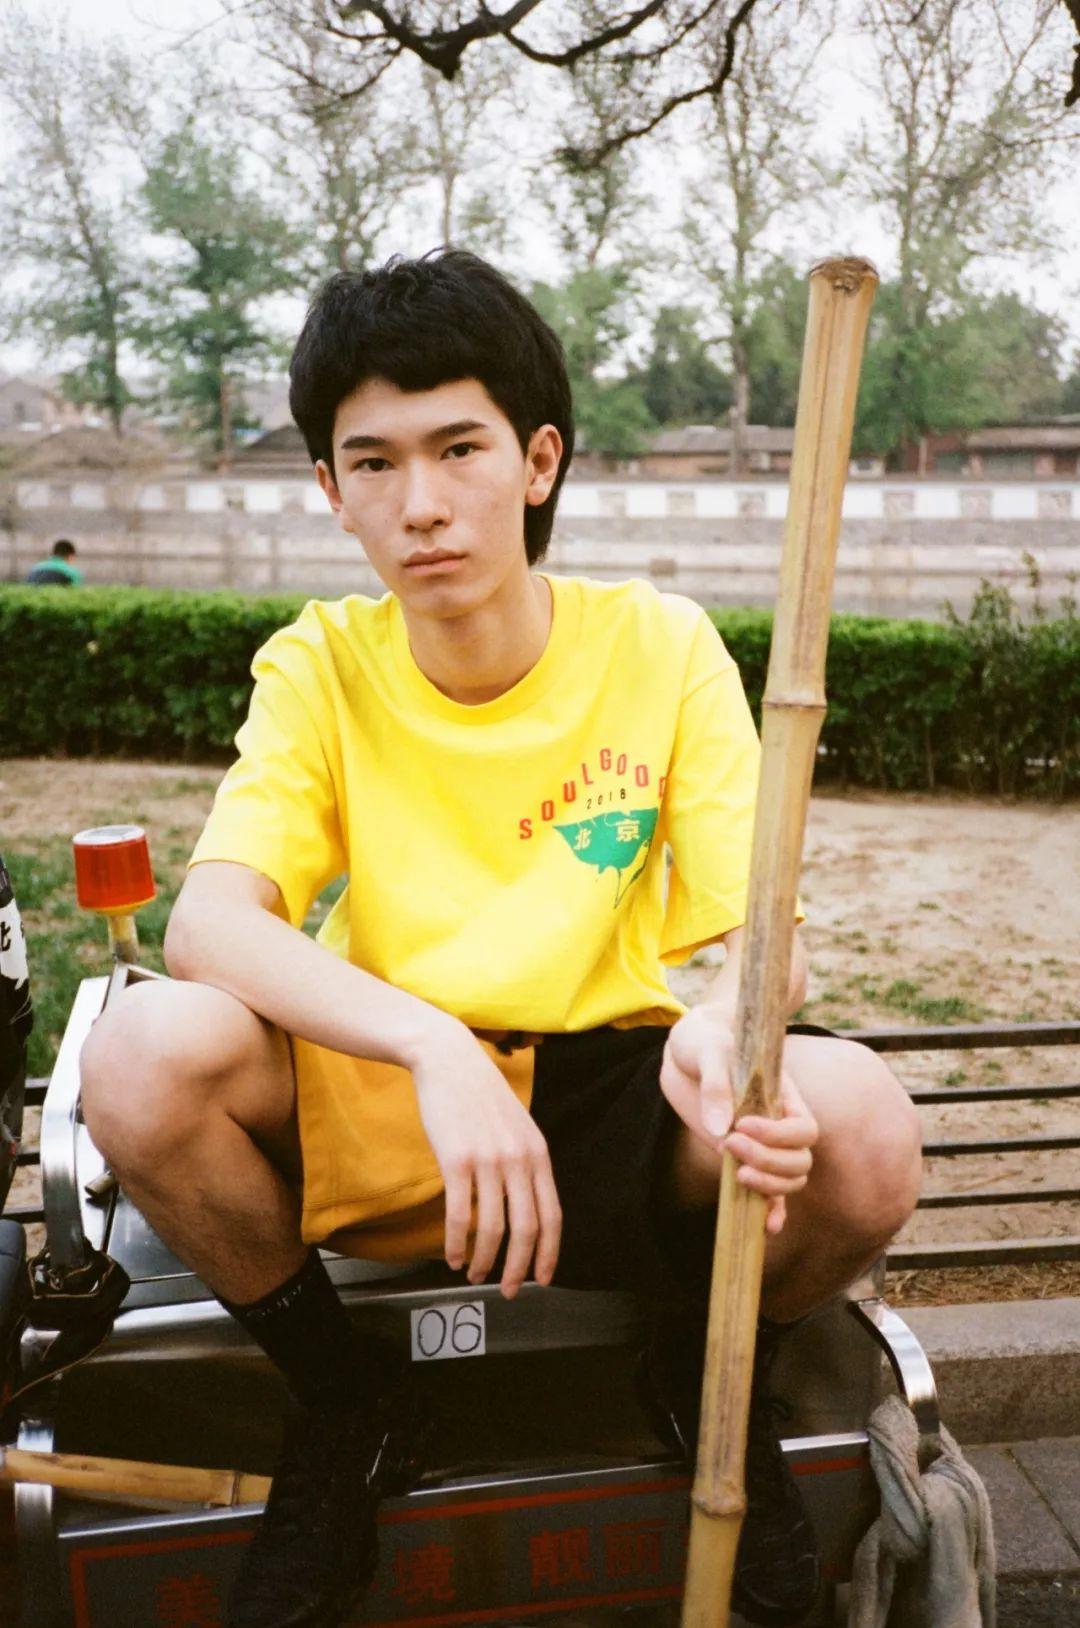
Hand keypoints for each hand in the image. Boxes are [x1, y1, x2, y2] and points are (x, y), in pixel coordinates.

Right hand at [409, 1023, 561, 1297]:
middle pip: (527, 1229)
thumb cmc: (479, 1095)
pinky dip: (457, 1243)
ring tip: (476, 1275)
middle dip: (519, 1268)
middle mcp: (519, 1159)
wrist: (448, 1060)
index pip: (552, 1215)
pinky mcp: (456, 1160)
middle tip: (508, 1290)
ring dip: (485, 1260)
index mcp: (538, 1153)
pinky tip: (453, 1257)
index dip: (549, 1253)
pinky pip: (458, 1215)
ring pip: (493, 1227)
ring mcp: (488, 1160)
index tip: (541, 1279)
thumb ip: (524, 1162)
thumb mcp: (516, 1126)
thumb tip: (524, 1207)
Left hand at [660, 1007, 817, 1234]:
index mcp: (784, 1095)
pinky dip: (772, 1211)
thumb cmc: (704, 1043)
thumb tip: (722, 1128)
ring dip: (770, 1185)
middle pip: (800, 1160)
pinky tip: (766, 1227)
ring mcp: (762, 1144)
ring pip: (790, 1179)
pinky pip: (770, 1193)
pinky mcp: (742, 1159)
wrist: (688, 1051)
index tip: (742, 1123)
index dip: (779, 1136)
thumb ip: (716, 1083)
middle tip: (730, 1144)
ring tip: (735, 1173)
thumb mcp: (708, 1050)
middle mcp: (779, 1123)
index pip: (803, 1129)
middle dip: (769, 1161)